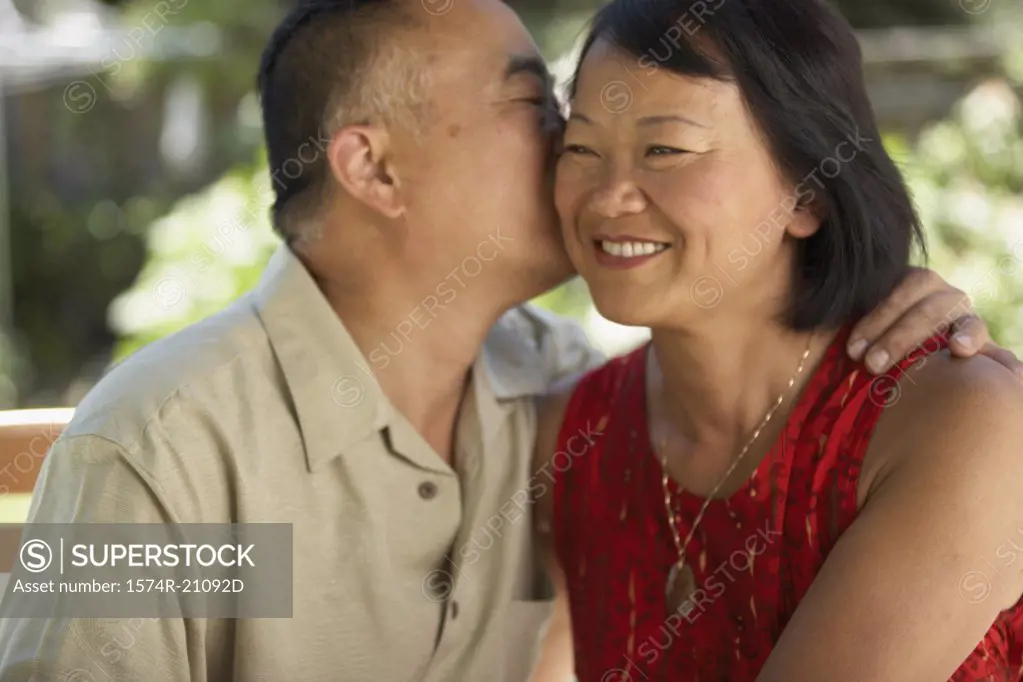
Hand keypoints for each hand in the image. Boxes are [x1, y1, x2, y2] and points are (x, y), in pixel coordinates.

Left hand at [847, 267, 1022, 376]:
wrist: (906, 378)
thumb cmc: (866, 349)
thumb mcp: (851, 328)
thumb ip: (834, 311)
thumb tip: (801, 243)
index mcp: (906, 284)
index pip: (898, 285)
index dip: (876, 315)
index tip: (852, 349)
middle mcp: (937, 294)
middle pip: (924, 299)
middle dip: (895, 332)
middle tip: (869, 364)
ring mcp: (961, 314)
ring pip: (952, 311)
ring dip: (924, 336)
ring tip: (903, 359)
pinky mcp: (981, 340)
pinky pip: (984, 335)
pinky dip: (974, 339)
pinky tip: (961, 351)